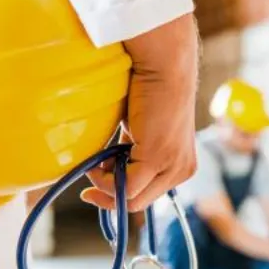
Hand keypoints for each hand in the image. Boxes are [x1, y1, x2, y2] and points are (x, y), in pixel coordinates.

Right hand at [81, 13, 199, 212]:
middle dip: (109, 197)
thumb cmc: (147, 91)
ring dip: (105, 186)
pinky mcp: (158, 158)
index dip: (119, 195)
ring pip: (133, 198)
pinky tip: (97, 163)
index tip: (94, 189)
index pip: (148, 195)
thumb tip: (107, 171)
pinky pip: (125, 187)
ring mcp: (173, 166)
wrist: (162, 66)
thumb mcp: (138, 132)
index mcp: (181, 164)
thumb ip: (130, 154)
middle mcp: (182, 169)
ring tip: (93, 165)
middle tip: (87, 190)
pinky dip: (105, 180)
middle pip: (140, 202)